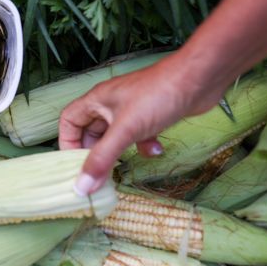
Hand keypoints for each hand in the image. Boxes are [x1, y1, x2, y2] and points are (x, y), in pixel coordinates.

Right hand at [58, 54, 224, 195]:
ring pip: (116, 136)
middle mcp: (110, 104)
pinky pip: (138, 135)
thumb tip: (82, 185)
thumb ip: (102, 158)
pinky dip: (144, 146)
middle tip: (99, 175)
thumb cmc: (158, 96)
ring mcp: (131, 109)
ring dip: (121, 153)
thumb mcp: (125, 130)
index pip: (69, 121)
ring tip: (125, 166)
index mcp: (97, 100)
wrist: (199, 79)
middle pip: (91, 132)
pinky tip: (156, 148)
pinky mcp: (150, 115)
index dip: (67, 143)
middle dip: (95, 154)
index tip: (74, 165)